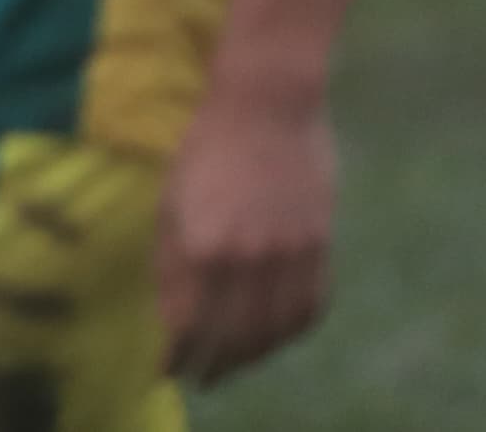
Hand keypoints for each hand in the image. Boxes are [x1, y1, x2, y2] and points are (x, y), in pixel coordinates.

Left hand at [157, 77, 335, 385]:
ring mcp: (290, 255)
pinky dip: (290, 331)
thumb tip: (171, 316)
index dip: (177, 354)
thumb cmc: (205, 149)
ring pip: (275, 329)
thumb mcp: (171, 202)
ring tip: (234, 364)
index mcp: (202, 245)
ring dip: (254, 355)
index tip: (165, 370)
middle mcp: (249, 258)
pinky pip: (309, 307)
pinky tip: (273, 337)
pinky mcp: (320, 247)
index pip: (189, 324)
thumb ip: (171, 263)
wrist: (267, 107)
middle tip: (200, 378)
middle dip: (214, 364)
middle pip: (234, 336)